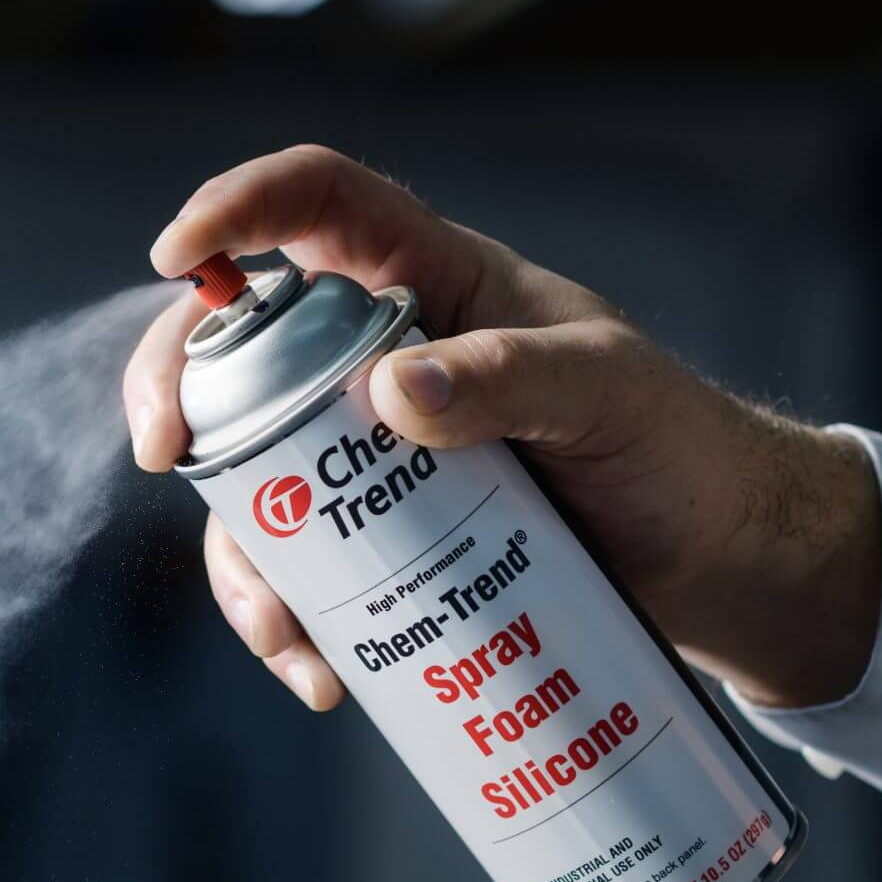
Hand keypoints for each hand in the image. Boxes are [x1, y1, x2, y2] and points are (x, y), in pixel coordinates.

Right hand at [122, 145, 881, 713]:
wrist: (720, 566)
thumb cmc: (677, 448)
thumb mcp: (610, 394)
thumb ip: (514, 377)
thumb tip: (393, 393)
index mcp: (434, 279)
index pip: (317, 204)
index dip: (235, 208)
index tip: (173, 257)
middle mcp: (381, 355)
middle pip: (237, 344)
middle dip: (175, 392)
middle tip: (161, 454)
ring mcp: (370, 454)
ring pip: (250, 478)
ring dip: (239, 557)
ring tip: (286, 637)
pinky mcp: (380, 539)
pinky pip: (295, 569)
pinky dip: (287, 623)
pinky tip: (322, 677)